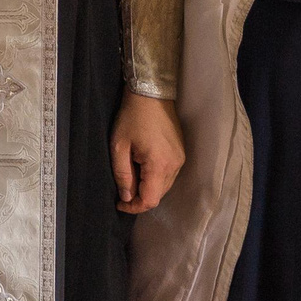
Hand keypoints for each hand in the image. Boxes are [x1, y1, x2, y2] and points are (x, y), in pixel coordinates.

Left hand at [111, 93, 185, 213]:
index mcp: (159, 165)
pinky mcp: (181, 152)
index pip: (150, 200)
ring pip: (165, 186)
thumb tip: (127, 197)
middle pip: (158, 195)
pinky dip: (156, 177)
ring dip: (148, 187)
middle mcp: (174, 165)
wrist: (151, 93)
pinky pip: (169, 174)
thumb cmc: (132, 117)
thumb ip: (122, 175)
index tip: (120, 203)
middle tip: (123, 188)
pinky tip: (143, 166)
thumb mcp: (119, 146)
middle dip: (140, 197)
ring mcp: (180, 159)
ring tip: (132, 174)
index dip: (134, 207)